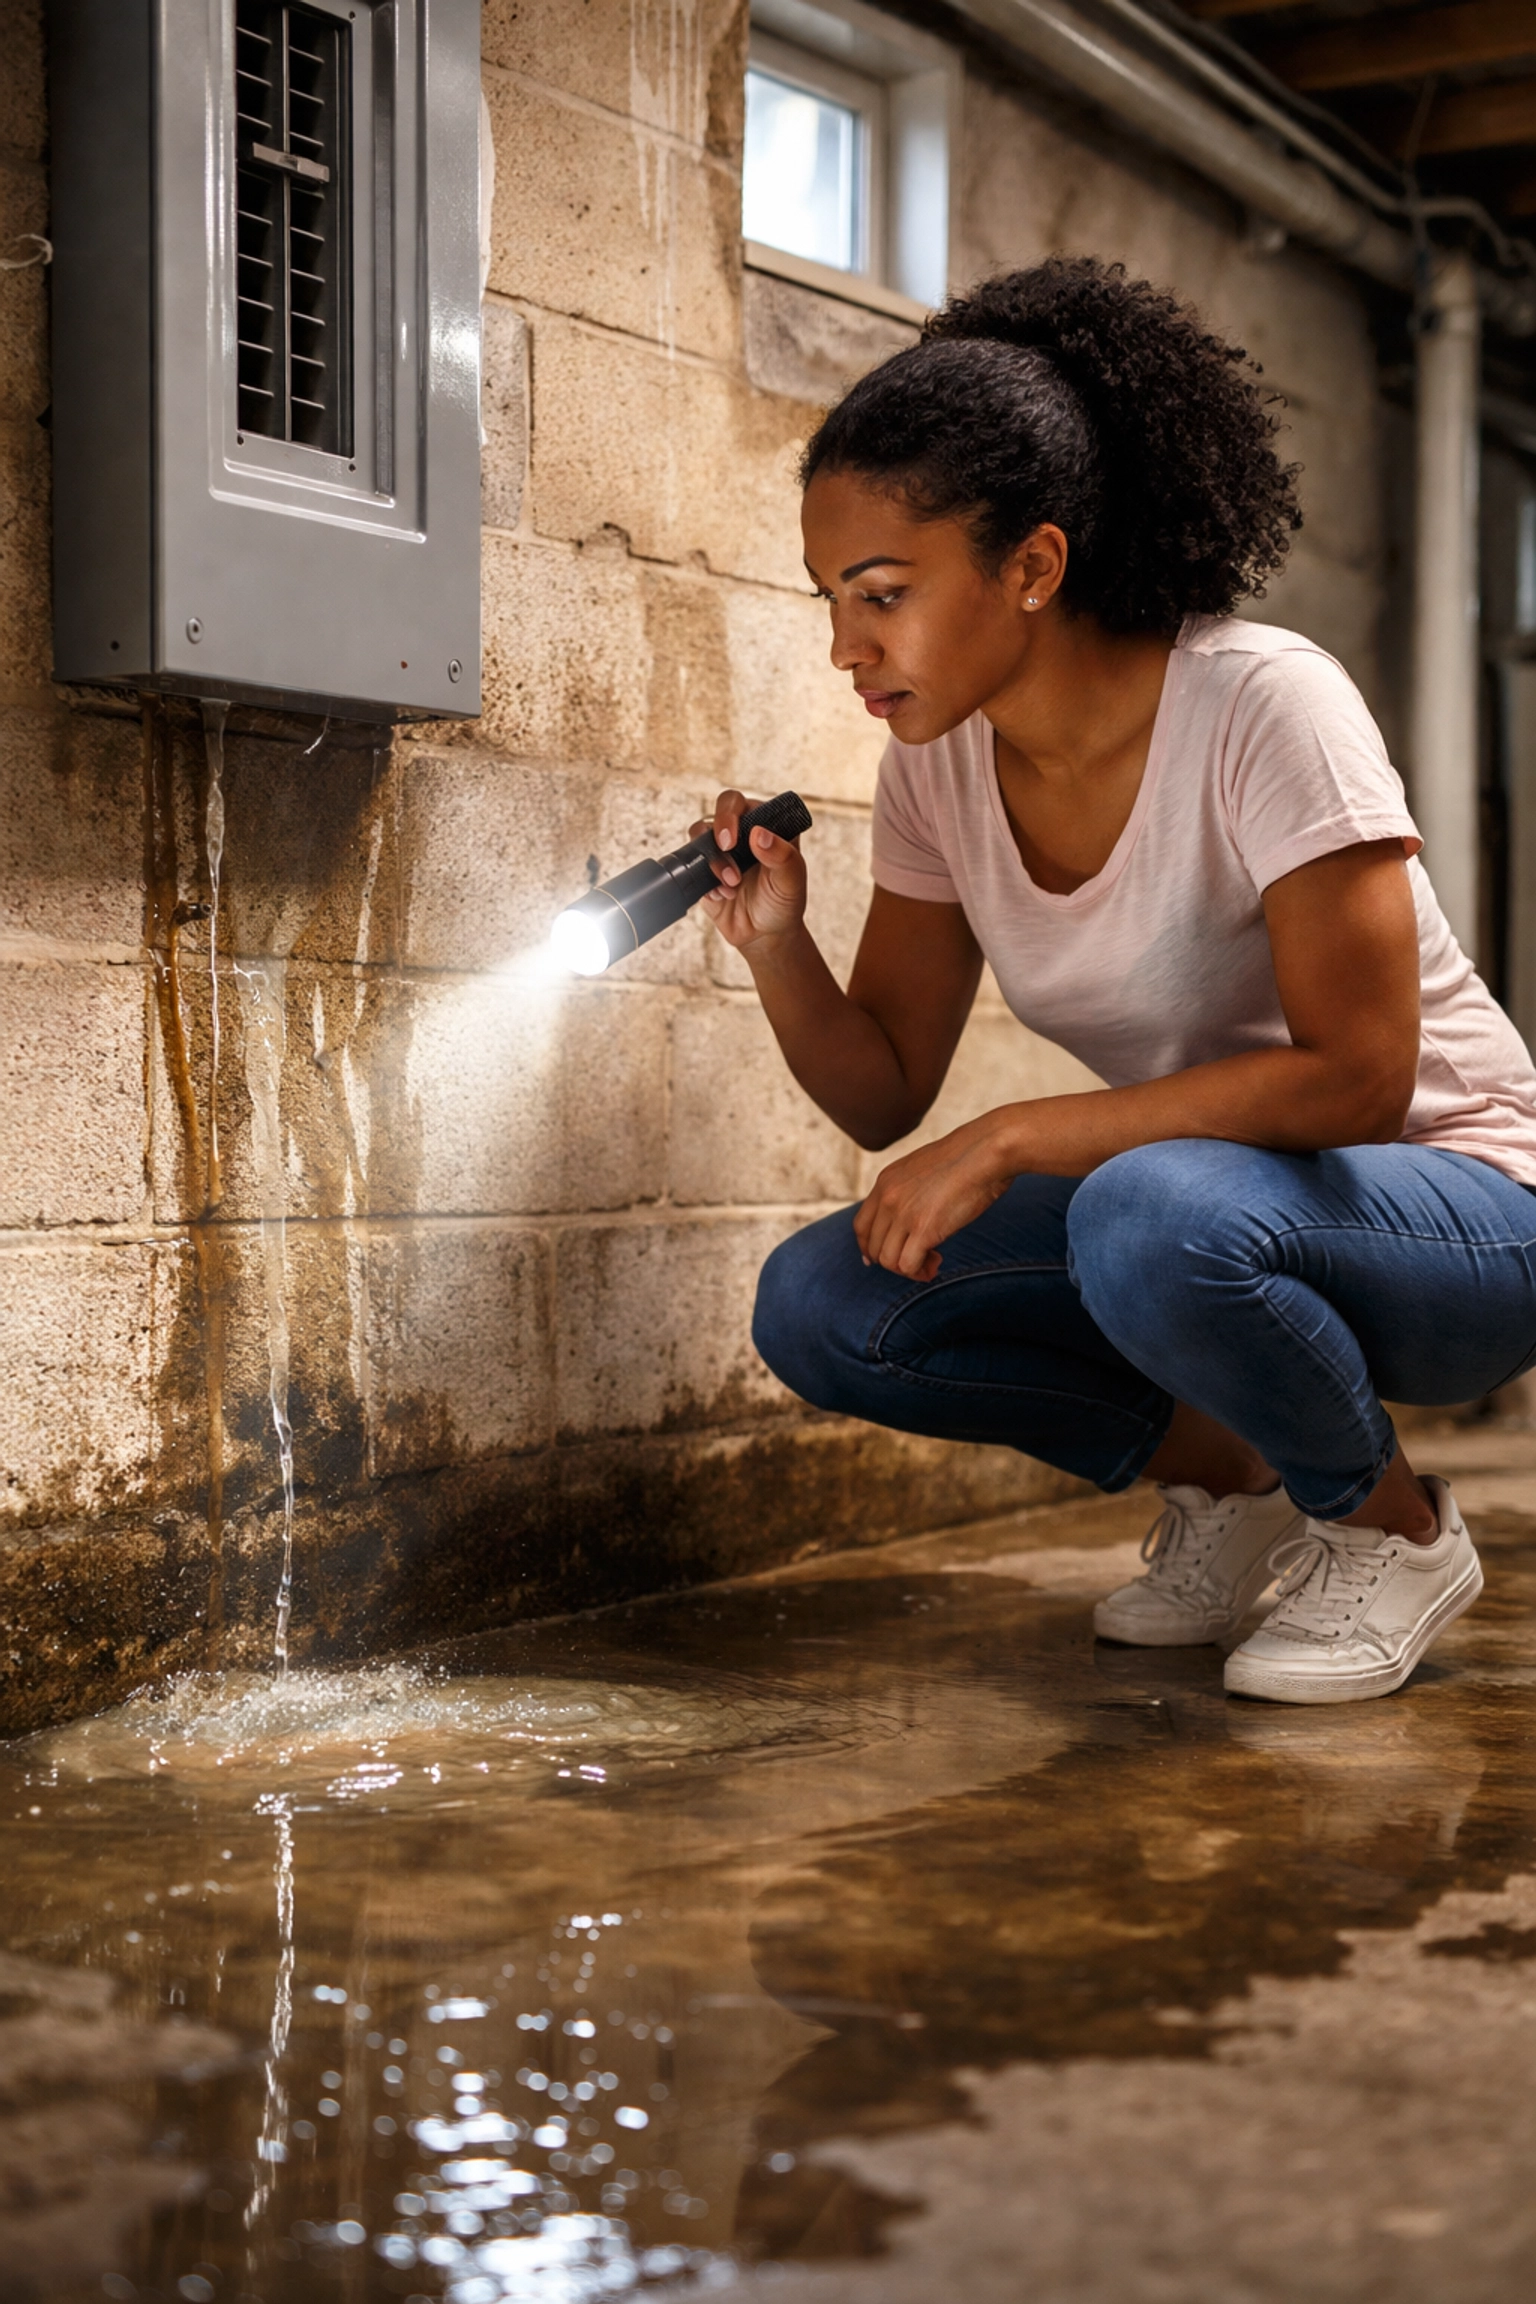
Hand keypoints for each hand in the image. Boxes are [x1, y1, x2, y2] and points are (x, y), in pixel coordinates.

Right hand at [693, 789, 806, 954]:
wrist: (764, 934)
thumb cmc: (783, 903)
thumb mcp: (791, 881)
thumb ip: (782, 856)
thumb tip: (760, 834)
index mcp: (766, 825)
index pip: (745, 803)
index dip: (734, 813)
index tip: (736, 838)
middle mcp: (742, 832)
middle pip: (720, 809)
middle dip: (719, 829)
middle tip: (726, 848)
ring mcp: (720, 851)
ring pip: (701, 837)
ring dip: (714, 861)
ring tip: (732, 884)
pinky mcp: (703, 871)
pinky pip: (692, 866)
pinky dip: (706, 881)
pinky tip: (724, 895)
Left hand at [854, 1112, 1021, 1280]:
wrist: (985, 1151)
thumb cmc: (967, 1158)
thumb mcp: (923, 1168)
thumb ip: (909, 1190)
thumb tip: (912, 1216)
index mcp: (885, 1181)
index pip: (861, 1226)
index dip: (868, 1248)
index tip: (878, 1259)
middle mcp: (887, 1198)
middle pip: (873, 1247)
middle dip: (893, 1261)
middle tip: (920, 1259)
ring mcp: (903, 1213)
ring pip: (888, 1260)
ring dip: (908, 1270)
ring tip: (931, 1262)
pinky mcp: (923, 1228)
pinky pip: (908, 1265)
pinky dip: (920, 1272)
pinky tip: (936, 1263)